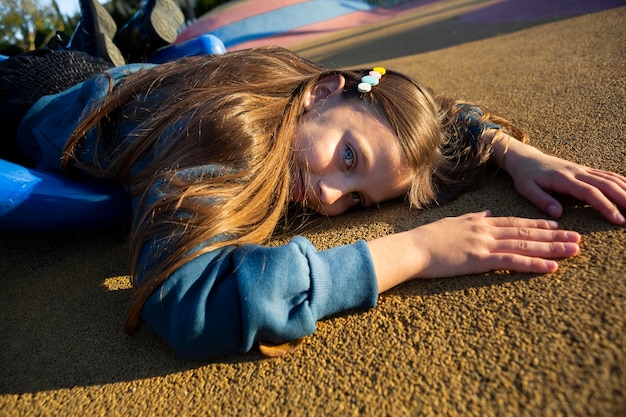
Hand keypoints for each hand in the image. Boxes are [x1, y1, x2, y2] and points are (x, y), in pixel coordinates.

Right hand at [369, 210, 580, 291]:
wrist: (412, 247)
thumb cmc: (427, 238)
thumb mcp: (452, 222)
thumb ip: (471, 218)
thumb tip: (486, 213)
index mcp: (480, 222)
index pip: (514, 222)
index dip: (537, 224)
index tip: (556, 226)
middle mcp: (486, 230)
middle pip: (525, 232)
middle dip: (553, 235)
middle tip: (576, 238)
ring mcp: (484, 244)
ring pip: (524, 245)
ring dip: (551, 248)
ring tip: (573, 249)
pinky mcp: (480, 260)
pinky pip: (512, 262)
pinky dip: (533, 264)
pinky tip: (551, 267)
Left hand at [494, 134, 625, 224]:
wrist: (526, 158)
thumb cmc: (525, 176)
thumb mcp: (526, 189)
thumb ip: (542, 200)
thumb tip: (558, 213)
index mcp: (564, 178)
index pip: (590, 192)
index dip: (606, 205)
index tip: (618, 219)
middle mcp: (577, 172)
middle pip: (606, 184)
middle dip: (624, 199)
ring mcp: (583, 170)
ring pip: (611, 178)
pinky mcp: (586, 170)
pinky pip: (608, 175)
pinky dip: (622, 181)